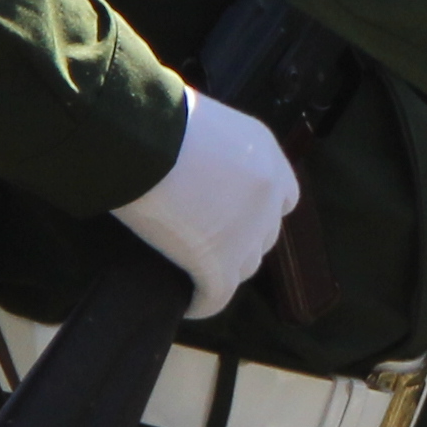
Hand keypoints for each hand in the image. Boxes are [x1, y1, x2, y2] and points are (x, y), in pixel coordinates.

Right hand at [112, 89, 306, 322]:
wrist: (143, 141)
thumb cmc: (158, 122)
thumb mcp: (206, 124)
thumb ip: (217, 152)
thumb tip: (197, 166)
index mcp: (268, 156)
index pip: (283, 199)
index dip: (258, 213)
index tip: (230, 219)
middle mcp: (269, 195)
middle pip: (264, 236)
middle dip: (240, 243)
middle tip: (205, 246)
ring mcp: (248, 231)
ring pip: (244, 267)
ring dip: (222, 272)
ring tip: (196, 274)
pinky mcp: (219, 261)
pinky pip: (217, 296)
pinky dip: (203, 302)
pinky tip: (188, 303)